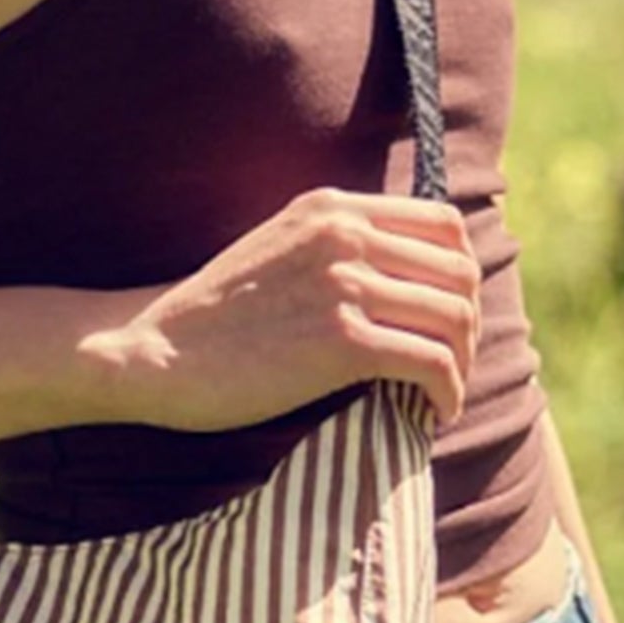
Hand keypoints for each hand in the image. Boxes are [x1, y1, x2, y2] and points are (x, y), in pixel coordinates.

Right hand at [108, 187, 481, 432]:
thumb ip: (335, 248)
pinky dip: (447, 393)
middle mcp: (345, 236)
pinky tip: (432, 413)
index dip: (461, 275)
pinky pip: (431, 364)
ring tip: (444, 394)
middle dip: (469, 326)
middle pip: (460, 273)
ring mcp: (344, 286)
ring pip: (455, 319)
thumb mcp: (278, 249)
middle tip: (452, 365)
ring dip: (463, 364)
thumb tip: (400, 277)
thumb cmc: (214, 317)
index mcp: (333, 208)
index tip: (450, 317)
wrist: (154, 351)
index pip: (444, 224)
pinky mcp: (341, 342)